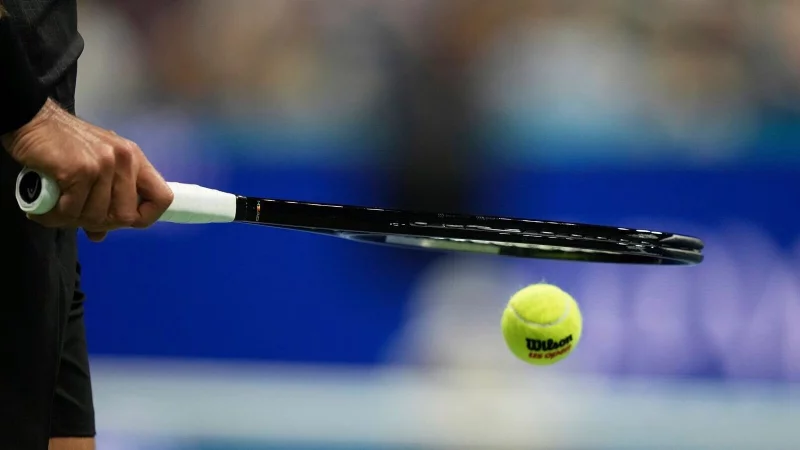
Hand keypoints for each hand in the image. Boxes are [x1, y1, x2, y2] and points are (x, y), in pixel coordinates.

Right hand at [1, 99, 172, 240]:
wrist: (32, 119)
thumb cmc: (64, 145)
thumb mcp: (94, 167)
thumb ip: (103, 199)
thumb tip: (99, 236)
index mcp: (135, 160)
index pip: (163, 198)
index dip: (146, 217)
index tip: (121, 221)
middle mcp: (125, 161)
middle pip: (126, 216)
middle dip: (99, 223)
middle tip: (76, 217)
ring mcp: (104, 164)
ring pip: (96, 217)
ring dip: (72, 221)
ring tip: (57, 211)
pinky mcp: (81, 170)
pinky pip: (71, 211)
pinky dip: (55, 216)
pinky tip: (45, 209)